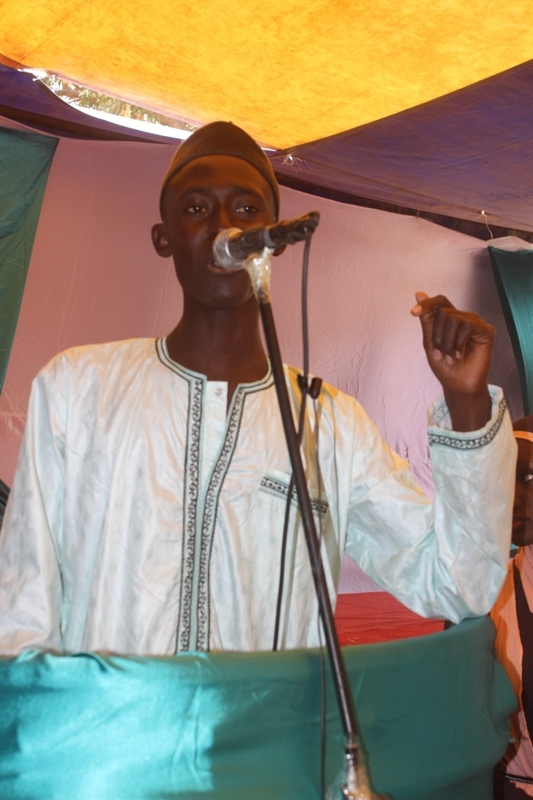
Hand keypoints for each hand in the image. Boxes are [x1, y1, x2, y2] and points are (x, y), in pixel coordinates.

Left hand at [410, 292, 493, 430]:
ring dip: (447, 342)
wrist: (458, 386)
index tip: (412, 312)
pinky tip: (460, 355)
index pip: (440, 301)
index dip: (427, 304)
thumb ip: (427, 319)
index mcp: (451, 320)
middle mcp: (464, 318)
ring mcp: (476, 323)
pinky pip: (467, 325)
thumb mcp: (430, 341)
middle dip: (438, 336)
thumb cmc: (444, 366)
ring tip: (450, 357)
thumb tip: (419, 293)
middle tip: (440, 354)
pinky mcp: (486, 330)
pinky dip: (459, 343)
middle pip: (444, 312)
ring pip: (454, 318)